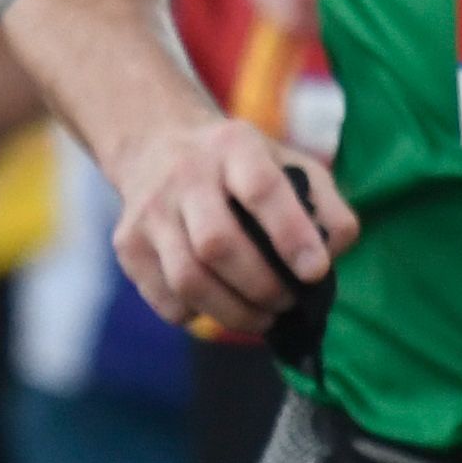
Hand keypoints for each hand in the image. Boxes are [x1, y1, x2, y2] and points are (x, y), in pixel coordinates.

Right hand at [107, 110, 352, 339]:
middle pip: (217, 244)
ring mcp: (149, 211)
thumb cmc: (239, 167)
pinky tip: (218, 304)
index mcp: (234, 147)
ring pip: (188, 279)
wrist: (157, 146)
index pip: (261, 189)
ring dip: (234, 312)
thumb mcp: (288, 163)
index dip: (291, 235)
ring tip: (262, 316)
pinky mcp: (128, 244)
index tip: (315, 271)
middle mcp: (184, 175)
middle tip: (287, 302)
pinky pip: (166, 299)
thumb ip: (326, 205)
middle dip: (261, 287)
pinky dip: (198, 315)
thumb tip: (333, 253)